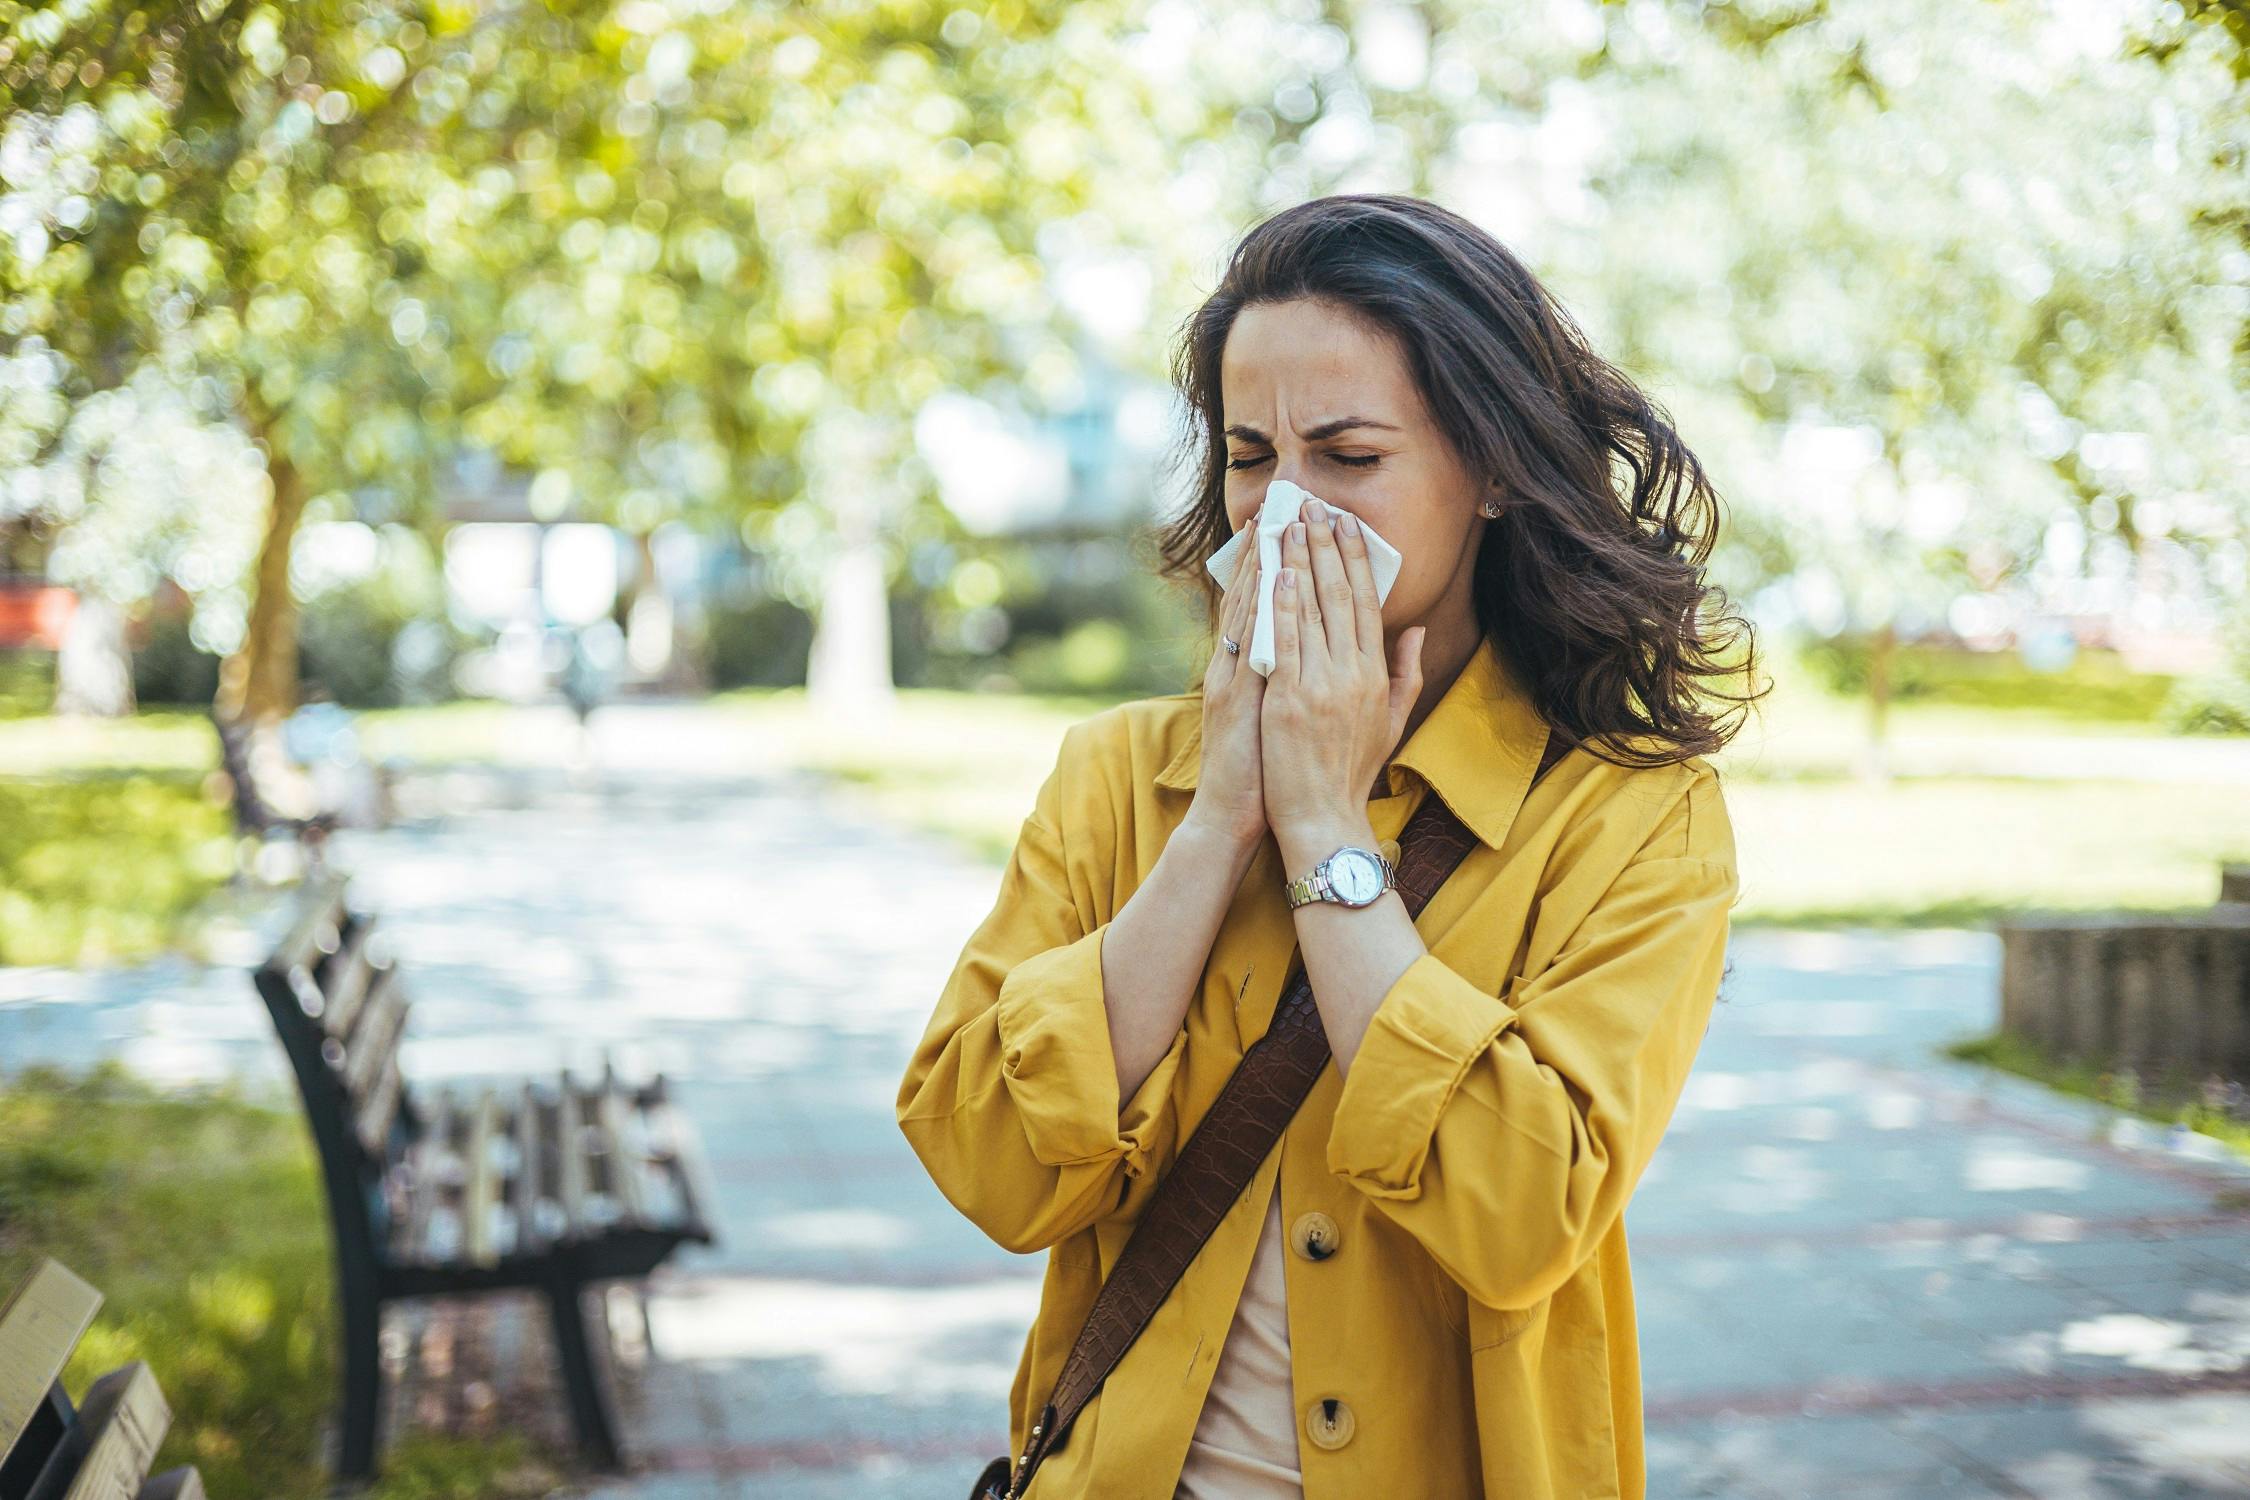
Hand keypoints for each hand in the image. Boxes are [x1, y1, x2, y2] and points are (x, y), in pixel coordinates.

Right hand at [1183, 513, 1268, 848]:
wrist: (1231, 816)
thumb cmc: (1262, 773)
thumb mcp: (1277, 718)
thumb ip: (1289, 681)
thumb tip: (1311, 653)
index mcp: (1247, 671)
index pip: (1262, 607)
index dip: (1275, 566)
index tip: (1291, 527)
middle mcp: (1233, 667)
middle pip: (1248, 597)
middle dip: (1266, 552)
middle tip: (1281, 506)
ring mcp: (1229, 679)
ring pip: (1243, 611)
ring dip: (1257, 567)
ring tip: (1271, 525)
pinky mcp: (1230, 697)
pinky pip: (1244, 644)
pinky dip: (1254, 609)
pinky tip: (1267, 579)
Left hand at [1261, 495, 1425, 843]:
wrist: (1324, 818)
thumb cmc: (1353, 773)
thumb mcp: (1392, 721)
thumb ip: (1405, 672)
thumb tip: (1416, 628)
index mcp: (1376, 676)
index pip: (1366, 603)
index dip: (1356, 560)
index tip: (1346, 525)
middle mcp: (1351, 674)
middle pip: (1339, 596)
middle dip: (1326, 546)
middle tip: (1314, 506)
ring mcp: (1319, 686)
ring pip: (1310, 611)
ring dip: (1299, 563)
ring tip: (1288, 525)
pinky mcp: (1288, 700)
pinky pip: (1284, 642)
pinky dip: (1281, 606)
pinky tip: (1276, 574)